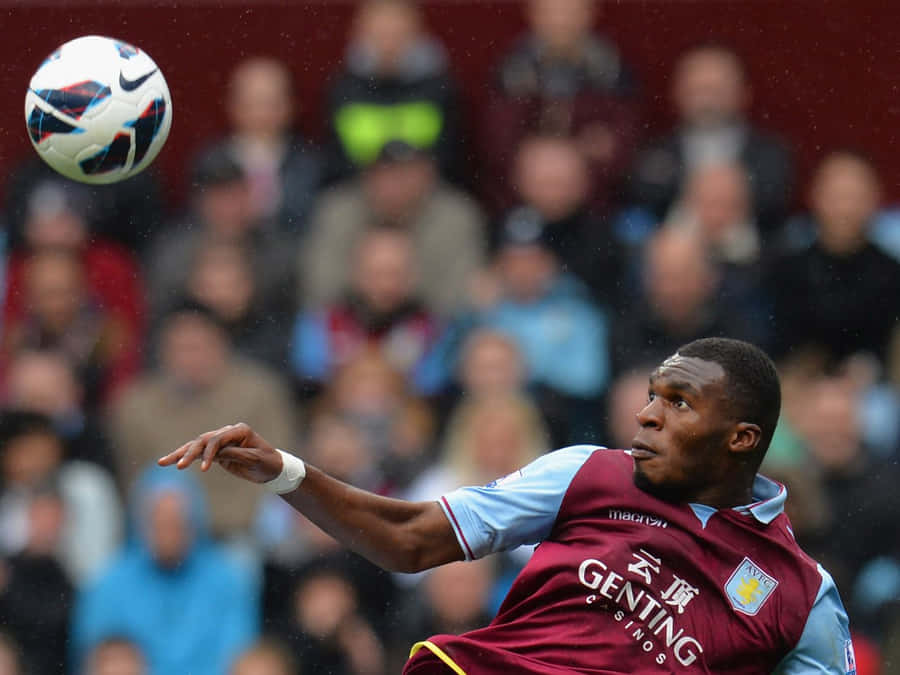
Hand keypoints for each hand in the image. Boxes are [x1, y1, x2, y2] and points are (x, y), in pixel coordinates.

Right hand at [157, 423, 283, 483]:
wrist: (273, 468)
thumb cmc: (267, 462)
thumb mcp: (254, 460)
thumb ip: (236, 455)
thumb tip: (216, 453)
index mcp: (239, 430)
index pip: (217, 439)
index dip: (209, 453)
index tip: (204, 468)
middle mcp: (228, 433)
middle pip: (203, 441)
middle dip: (188, 452)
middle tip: (177, 465)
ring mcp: (221, 441)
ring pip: (197, 446)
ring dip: (180, 454)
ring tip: (162, 462)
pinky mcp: (217, 452)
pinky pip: (199, 454)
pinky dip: (186, 458)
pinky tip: (171, 462)